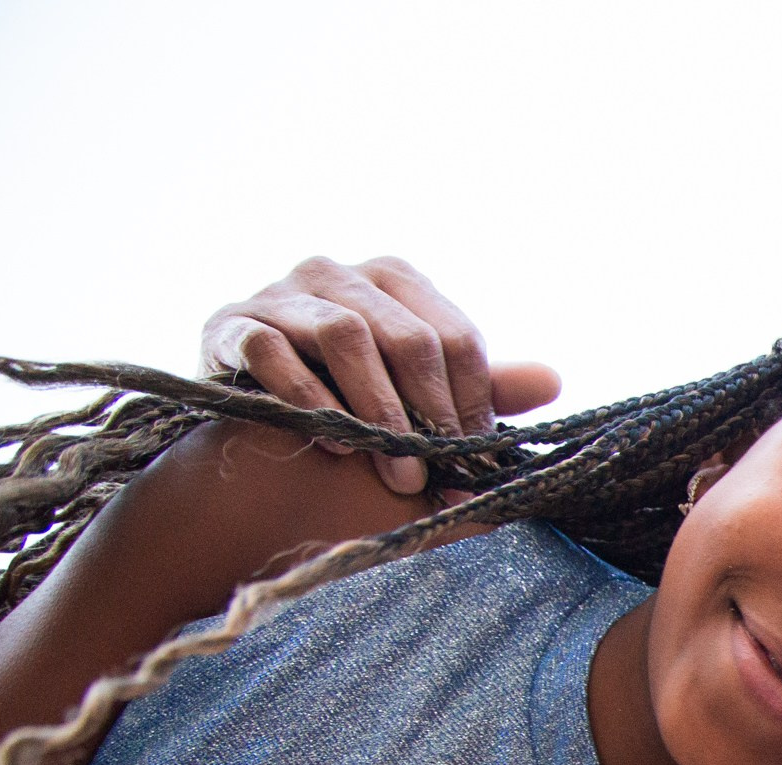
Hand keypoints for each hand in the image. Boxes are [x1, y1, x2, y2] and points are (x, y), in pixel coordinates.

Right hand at [200, 256, 561, 495]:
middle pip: (406, 335)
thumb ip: (482, 393)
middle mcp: (337, 275)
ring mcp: (279, 295)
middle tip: (436, 470)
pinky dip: (308, 398)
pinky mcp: (229, 325)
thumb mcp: (426, 414)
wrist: (260, 472)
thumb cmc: (355, 432)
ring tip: (391, 466)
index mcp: (394, 285)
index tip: (478, 458)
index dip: (473, 402)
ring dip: (375, 409)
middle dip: (428, 411)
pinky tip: (332, 442)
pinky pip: (272, 350)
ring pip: (344, 334)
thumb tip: (553, 381)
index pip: (455, 337)